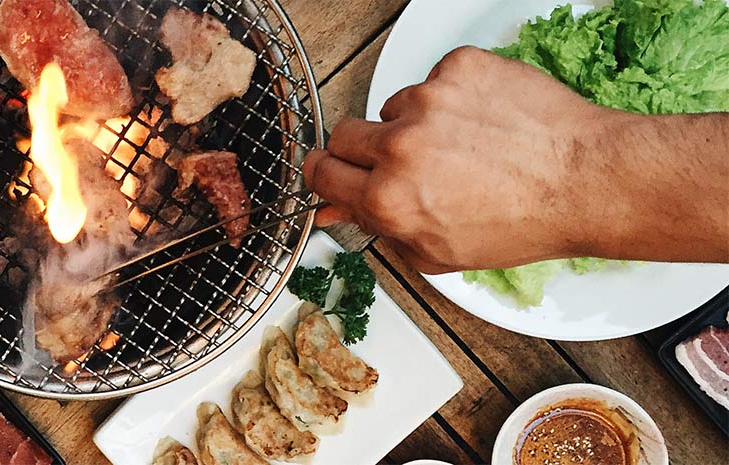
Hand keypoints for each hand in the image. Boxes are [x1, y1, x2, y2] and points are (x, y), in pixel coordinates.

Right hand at [303, 46, 619, 273]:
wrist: (589, 180)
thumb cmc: (524, 222)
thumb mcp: (438, 251)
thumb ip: (380, 229)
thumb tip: (339, 211)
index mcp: (388, 198)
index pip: (321, 174)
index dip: (327, 175)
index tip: (333, 171)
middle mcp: (400, 146)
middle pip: (343, 135)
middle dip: (360, 151)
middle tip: (395, 162)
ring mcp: (429, 100)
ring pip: (394, 107)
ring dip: (415, 125)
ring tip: (461, 147)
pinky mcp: (460, 68)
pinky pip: (435, 81)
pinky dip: (453, 99)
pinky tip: (483, 123)